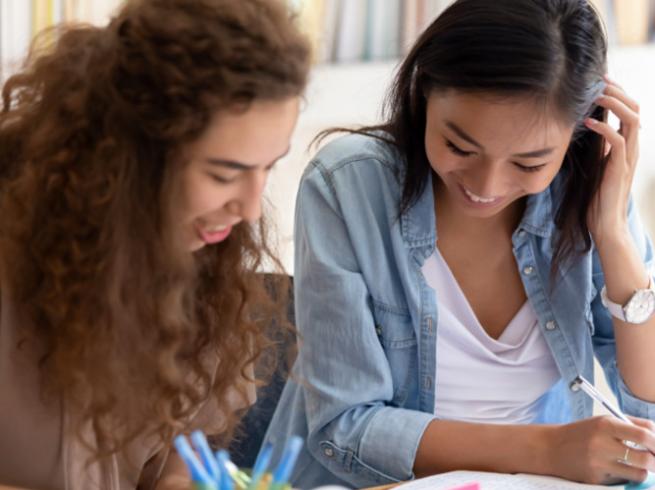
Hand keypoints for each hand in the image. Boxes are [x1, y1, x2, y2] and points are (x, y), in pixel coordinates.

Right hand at [546, 415, 654, 483]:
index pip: (643, 435)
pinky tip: (615, 469)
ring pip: (638, 474)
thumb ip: (631, 425)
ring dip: (643, 471)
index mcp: (605, 425)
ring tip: (638, 466)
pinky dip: (625, 476)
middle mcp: (601, 444)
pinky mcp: (595, 479)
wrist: (551, 448)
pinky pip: (623, 481)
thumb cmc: (582, 433)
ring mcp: (598, 464)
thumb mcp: (602, 421)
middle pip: (645, 459)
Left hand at [585, 76, 639, 247]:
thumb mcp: (595, 166)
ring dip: (614, 103)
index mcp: (626, 146)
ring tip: (596, 94)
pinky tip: (588, 121)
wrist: (605, 224)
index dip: (617, 94)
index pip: (629, 111)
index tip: (599, 82)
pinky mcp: (619, 168)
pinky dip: (604, 127)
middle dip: (618, 91)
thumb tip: (581, 131)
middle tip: (599, 80)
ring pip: (632, 119)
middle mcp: (631, 148)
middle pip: (634, 109)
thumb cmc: (596, 198)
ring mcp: (628, 158)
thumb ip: (595, 149)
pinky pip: (618, 141)